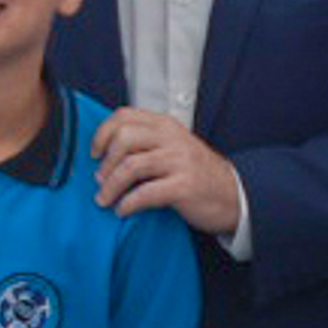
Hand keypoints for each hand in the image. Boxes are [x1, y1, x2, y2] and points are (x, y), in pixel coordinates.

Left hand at [90, 107, 244, 237]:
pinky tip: (123, 210)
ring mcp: (179, 161)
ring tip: (105, 199)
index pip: (124, 116)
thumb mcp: (173, 147)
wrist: (233, 194)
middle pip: (123, 138)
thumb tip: (105, 152)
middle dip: (105, 162)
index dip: (102, 134)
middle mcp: (172, 138)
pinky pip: (145, 193)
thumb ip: (146, 142)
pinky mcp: (184, 186)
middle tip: (99, 180)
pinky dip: (127, 204)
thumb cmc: (197, 173)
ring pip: (130, 166)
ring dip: (111, 186)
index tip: (95, 153)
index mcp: (166, 125)